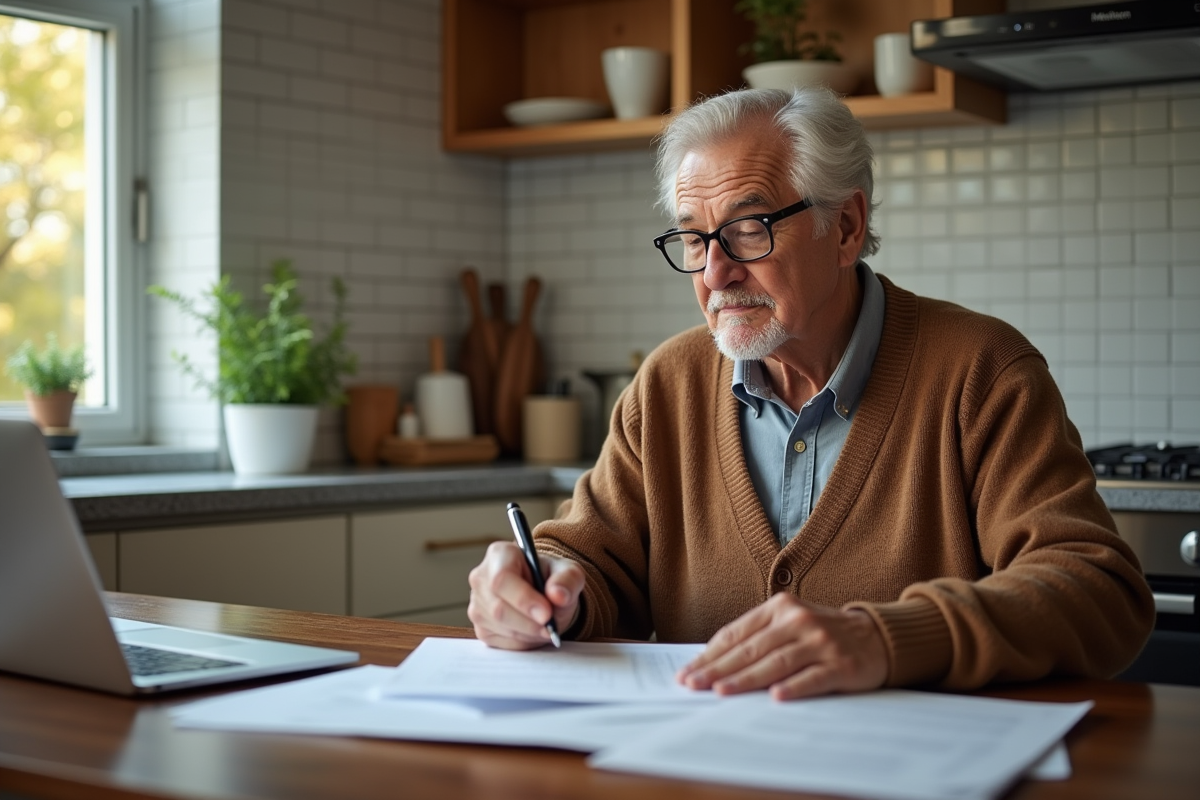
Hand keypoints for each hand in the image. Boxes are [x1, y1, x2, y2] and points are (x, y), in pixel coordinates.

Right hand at [468, 541, 584, 649]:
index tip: (546, 614)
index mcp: (500, 554)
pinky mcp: (481, 627)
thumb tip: (558, 594)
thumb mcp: (569, 573)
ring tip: (546, 625)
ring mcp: (477, 604)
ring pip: (501, 627)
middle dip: (529, 622)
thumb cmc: (553, 579)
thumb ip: (567, 580)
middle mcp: (482, 578)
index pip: (502, 578)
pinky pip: (502, 641)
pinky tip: (533, 630)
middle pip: (499, 608)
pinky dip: (524, 641)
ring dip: (529, 633)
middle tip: (551, 627)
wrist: (547, 596)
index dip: (523, 599)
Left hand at [677, 594, 887, 699]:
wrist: (877, 637)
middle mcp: (798, 620)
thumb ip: (758, 637)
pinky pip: (812, 677)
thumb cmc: (822, 633)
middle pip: (751, 648)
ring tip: (722, 691)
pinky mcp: (841, 664)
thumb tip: (714, 663)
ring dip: (746, 679)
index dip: (710, 654)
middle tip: (693, 684)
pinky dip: (793, 687)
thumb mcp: (789, 623)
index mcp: (780, 606)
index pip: (737, 633)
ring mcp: (821, 641)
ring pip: (776, 662)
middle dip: (719, 669)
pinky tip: (775, 697)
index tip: (688, 672)